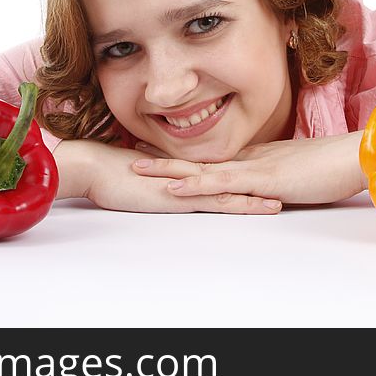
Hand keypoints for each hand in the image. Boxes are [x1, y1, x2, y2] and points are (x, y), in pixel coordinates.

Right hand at [60, 139, 282, 214]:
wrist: (92, 167)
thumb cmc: (107, 171)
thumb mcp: (137, 177)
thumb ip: (152, 178)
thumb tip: (157, 182)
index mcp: (180, 171)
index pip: (216, 173)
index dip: (240, 175)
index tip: (261, 178)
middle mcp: (188, 176)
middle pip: (230, 179)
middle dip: (257, 185)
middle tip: (283, 187)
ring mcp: (186, 186)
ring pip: (231, 191)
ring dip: (257, 197)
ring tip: (281, 202)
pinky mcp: (180, 198)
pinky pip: (216, 202)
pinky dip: (240, 204)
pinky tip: (258, 208)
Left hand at [131, 132, 367, 205]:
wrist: (357, 157)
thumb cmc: (333, 166)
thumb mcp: (298, 173)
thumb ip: (278, 176)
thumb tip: (263, 185)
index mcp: (256, 157)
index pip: (212, 156)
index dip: (182, 155)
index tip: (157, 152)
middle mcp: (248, 158)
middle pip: (198, 157)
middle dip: (164, 158)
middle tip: (132, 155)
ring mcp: (253, 167)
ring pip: (202, 167)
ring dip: (168, 168)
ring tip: (137, 168)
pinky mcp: (262, 179)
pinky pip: (223, 182)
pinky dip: (197, 183)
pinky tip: (176, 187)